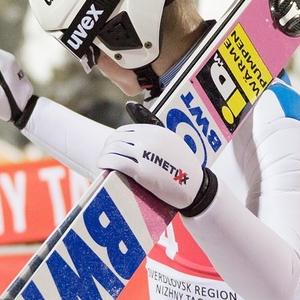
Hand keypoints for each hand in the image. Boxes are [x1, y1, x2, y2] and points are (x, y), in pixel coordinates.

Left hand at [97, 124, 217, 214]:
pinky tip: (103, 167)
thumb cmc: (183, 167)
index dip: (115, 140)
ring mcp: (145, 154)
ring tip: (102, 162)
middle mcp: (150, 139)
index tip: (111, 148)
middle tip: (105, 156)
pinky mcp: (142, 171)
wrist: (197, 187)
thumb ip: (155, 134)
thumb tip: (132, 112)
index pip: (125, 130)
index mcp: (156, 130)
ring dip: (104, 155)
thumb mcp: (172, 143)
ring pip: (113, 149)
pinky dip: (105, 163)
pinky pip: (116, 162)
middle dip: (107, 148)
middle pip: (116, 139)